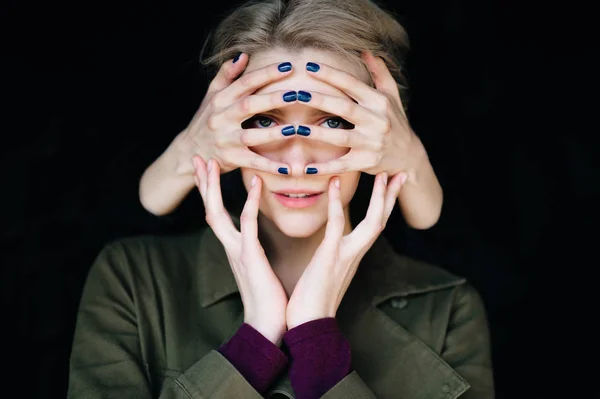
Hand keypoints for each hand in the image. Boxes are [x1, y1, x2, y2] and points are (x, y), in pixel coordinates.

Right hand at [176, 54, 298, 174]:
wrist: (188, 151)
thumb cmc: (205, 120)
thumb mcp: (211, 96)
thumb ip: (226, 75)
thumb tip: (243, 55)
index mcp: (220, 100)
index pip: (245, 83)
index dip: (266, 74)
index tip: (288, 66)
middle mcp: (221, 118)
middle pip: (249, 105)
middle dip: (273, 98)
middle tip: (298, 93)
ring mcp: (225, 140)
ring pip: (252, 136)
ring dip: (275, 133)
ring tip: (296, 129)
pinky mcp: (230, 159)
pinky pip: (252, 162)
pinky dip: (269, 166)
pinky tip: (287, 168)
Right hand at [193, 155, 287, 344]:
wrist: (268, 325)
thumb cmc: (268, 298)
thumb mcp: (259, 267)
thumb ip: (254, 251)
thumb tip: (256, 240)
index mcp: (233, 248)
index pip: (217, 214)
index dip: (210, 192)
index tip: (206, 169)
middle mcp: (230, 246)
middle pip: (209, 209)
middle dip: (202, 183)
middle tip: (196, 157)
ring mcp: (237, 250)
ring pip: (218, 213)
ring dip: (213, 187)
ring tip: (211, 162)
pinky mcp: (250, 255)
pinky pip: (247, 223)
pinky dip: (249, 201)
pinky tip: (254, 182)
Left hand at [285, 172, 405, 328]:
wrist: (310, 325)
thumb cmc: (313, 302)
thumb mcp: (327, 274)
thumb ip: (333, 259)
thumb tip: (331, 250)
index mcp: (354, 256)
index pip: (374, 225)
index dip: (384, 205)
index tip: (390, 184)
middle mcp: (355, 253)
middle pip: (381, 220)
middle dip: (391, 196)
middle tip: (401, 172)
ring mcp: (346, 254)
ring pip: (371, 221)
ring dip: (378, 196)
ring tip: (380, 172)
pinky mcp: (331, 255)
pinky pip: (337, 223)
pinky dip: (336, 202)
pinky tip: (335, 183)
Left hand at [292, 52, 424, 178]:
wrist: (409, 156)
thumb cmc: (396, 122)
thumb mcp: (392, 96)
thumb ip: (379, 73)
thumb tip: (366, 51)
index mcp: (379, 102)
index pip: (352, 84)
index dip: (330, 75)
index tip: (309, 66)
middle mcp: (377, 121)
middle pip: (344, 108)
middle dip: (319, 100)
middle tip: (295, 93)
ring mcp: (372, 143)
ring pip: (341, 136)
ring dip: (317, 133)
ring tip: (296, 127)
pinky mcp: (366, 162)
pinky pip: (342, 164)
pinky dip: (325, 167)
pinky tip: (307, 167)